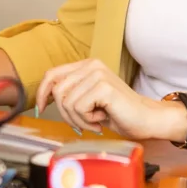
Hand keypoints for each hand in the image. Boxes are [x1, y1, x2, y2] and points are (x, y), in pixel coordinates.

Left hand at [36, 58, 163, 138]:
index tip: (40, 109)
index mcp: (86, 65)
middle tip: (84, 122)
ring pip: (67, 102)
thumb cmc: (118, 113)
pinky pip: (78, 108)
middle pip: (57, 91)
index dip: (41, 93)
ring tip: (95, 120)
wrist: (146, 119)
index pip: (52, 75)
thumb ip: (70, 93)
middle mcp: (91, 65)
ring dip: (78, 119)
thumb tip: (42, 99)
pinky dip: (87, 120)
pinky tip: (101, 119)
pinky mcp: (103, 86)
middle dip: (66, 114)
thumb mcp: (88, 100)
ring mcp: (97, 74)